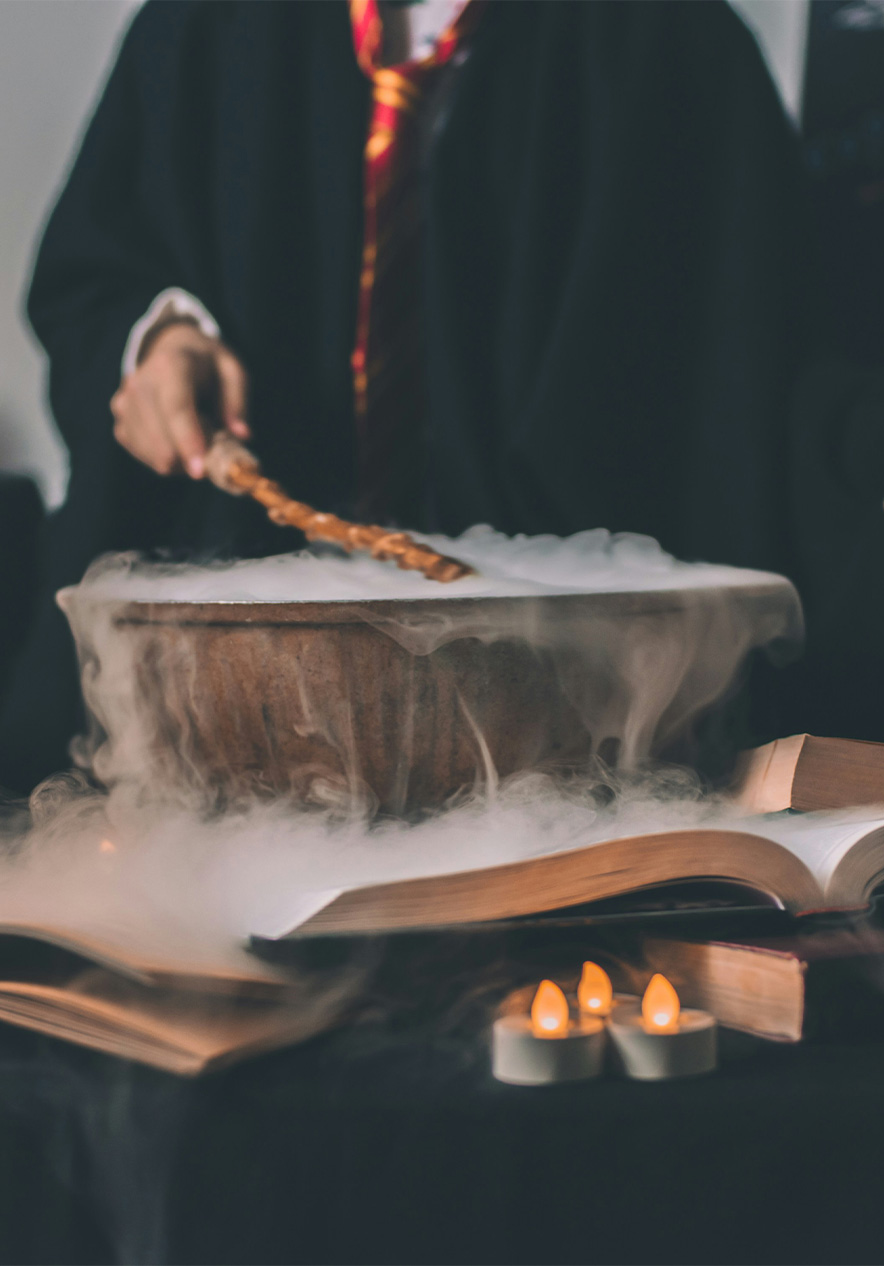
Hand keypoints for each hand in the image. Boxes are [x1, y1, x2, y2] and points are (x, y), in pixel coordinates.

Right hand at [110, 322, 249, 477]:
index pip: (176, 407)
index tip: (200, 472)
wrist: (170, 352)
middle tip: (216, 449)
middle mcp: (140, 383)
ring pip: (154, 456)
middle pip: (161, 440)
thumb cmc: (207, 366)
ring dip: (182, 459)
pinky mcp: (120, 424)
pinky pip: (146, 457)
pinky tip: (178, 439)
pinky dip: (168, 458)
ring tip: (196, 435)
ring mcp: (124, 405)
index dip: (187, 441)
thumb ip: (238, 402)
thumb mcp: (232, 371)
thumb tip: (242, 435)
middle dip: (191, 457)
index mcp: (171, 364)